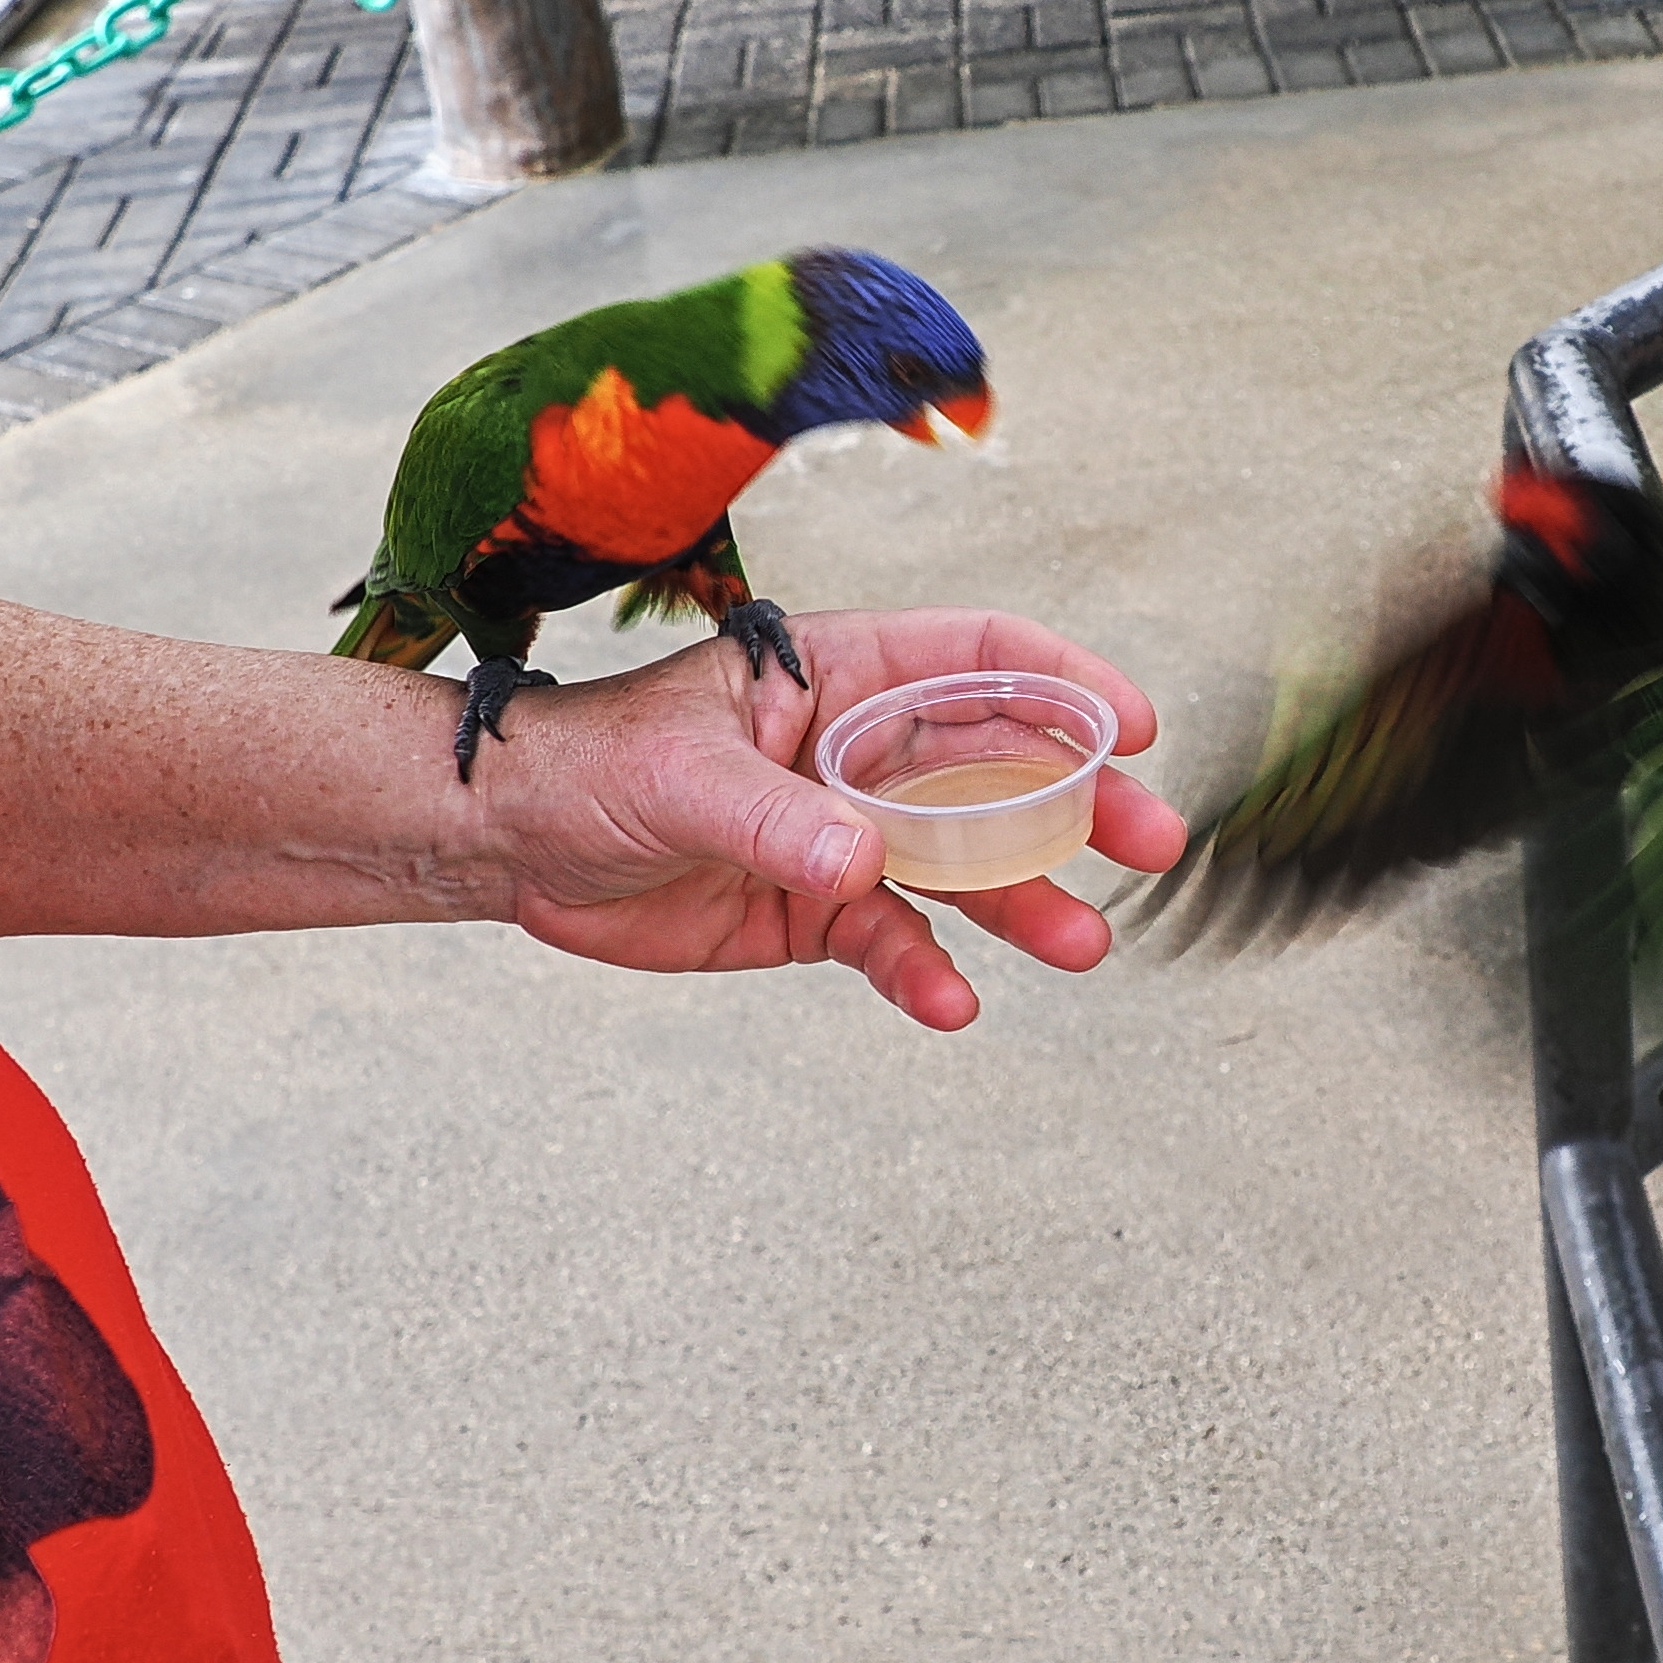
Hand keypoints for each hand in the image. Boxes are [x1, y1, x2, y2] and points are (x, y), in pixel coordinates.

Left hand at [472, 610, 1183, 1031]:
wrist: (512, 845)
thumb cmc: (588, 765)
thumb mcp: (678, 776)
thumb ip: (774, 817)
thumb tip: (862, 861)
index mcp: (838, 674)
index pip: (979, 658)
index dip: (1064, 683)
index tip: (1133, 726)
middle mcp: (860, 749)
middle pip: (999, 767)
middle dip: (1079, 802)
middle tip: (1150, 841)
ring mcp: (847, 831)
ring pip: (964, 865)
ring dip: (1026, 902)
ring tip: (1083, 944)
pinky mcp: (817, 908)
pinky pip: (893, 940)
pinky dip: (924, 972)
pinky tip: (949, 1004)